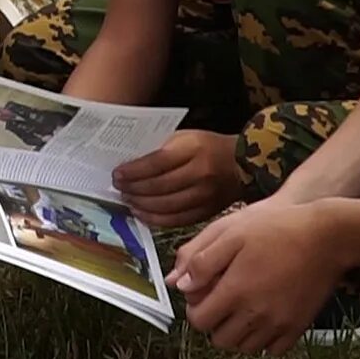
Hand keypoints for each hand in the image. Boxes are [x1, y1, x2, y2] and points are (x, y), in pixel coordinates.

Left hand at [112, 130, 242, 226]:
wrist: (241, 164)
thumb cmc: (208, 147)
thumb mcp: (186, 137)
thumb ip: (161, 149)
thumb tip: (131, 165)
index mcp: (193, 149)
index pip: (156, 163)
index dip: (133, 171)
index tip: (117, 174)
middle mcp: (200, 173)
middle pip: (158, 187)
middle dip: (133, 189)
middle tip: (119, 188)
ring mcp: (205, 196)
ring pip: (165, 207)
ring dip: (141, 205)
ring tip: (128, 200)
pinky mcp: (207, 212)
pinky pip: (176, 220)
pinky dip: (155, 219)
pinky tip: (143, 213)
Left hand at [170, 199, 346, 354]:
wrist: (326, 236)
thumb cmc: (276, 228)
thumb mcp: (231, 232)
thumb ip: (201, 260)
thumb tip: (181, 285)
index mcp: (235, 290)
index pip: (199, 321)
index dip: (195, 309)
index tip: (203, 295)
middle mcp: (255, 313)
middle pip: (220, 339)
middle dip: (214, 323)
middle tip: (221, 302)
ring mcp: (278, 323)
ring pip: (245, 347)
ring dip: (237, 332)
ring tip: (241, 308)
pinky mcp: (298, 327)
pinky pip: (272, 349)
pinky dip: (263, 339)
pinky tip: (262, 316)